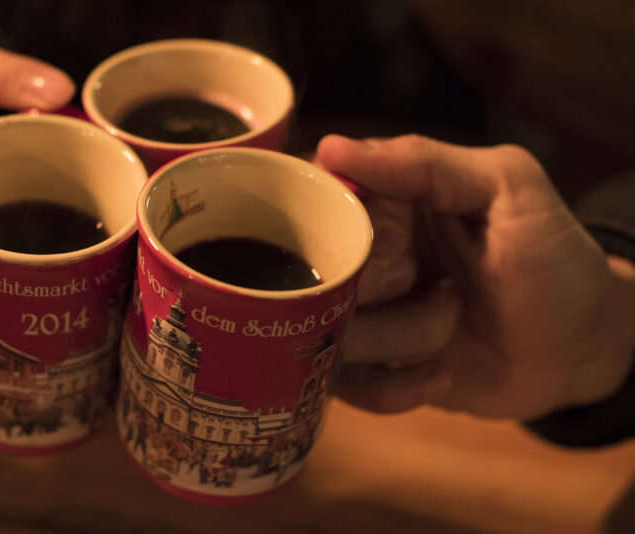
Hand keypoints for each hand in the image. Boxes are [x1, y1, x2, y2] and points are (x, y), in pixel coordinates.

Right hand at [317, 134, 634, 418]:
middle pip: (315, 274)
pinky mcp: (365, 369)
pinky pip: (345, 387)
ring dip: (403, 337)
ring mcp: (356, 314)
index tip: (400, 246)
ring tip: (453, 321)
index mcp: (378, 198)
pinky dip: (395, 386)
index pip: (315, 203)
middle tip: (443, 287)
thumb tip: (330, 148)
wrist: (579, 347)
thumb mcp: (507, 187)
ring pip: (328, 332)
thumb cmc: (550, 258)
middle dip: (379, 291)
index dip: (349, 232)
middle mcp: (355, 255)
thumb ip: (425, 161)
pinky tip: (440, 372)